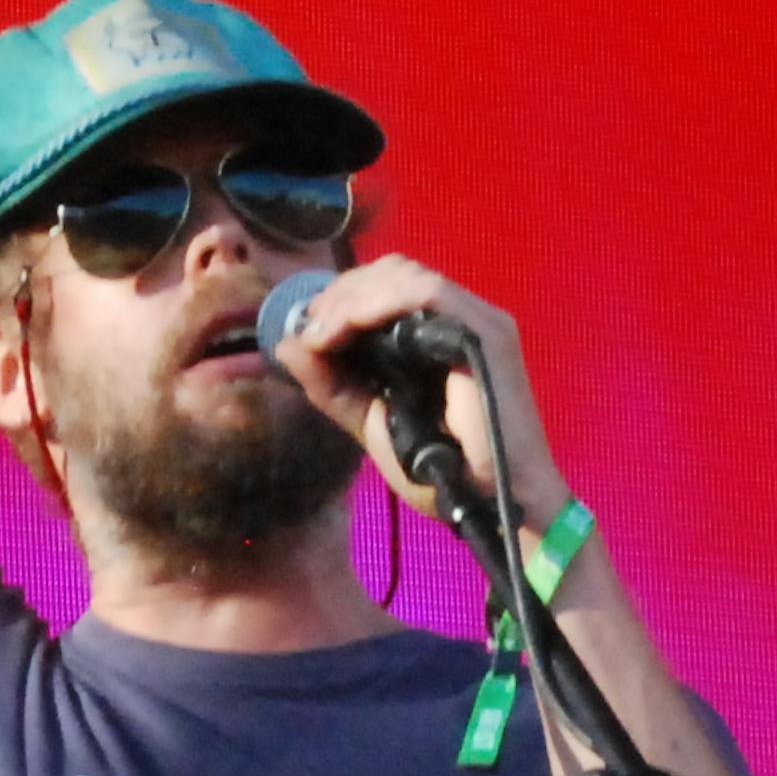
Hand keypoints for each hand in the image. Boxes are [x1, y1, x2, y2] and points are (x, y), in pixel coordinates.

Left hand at [273, 256, 575, 529]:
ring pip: (405, 275)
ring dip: (352, 297)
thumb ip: (331, 385)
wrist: (491, 504)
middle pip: (392, 271)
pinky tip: (346, 326)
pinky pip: (427, 294)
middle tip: (310, 330)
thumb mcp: (371, 420)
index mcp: (438, 334)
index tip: (306, 329)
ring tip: (322, 332)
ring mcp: (477, 320)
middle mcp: (460, 318)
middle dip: (341, 294)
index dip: (342, 296)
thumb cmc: (442, 469)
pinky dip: (377, 303)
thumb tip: (285, 344)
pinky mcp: (485, 333)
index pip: (387, 285)